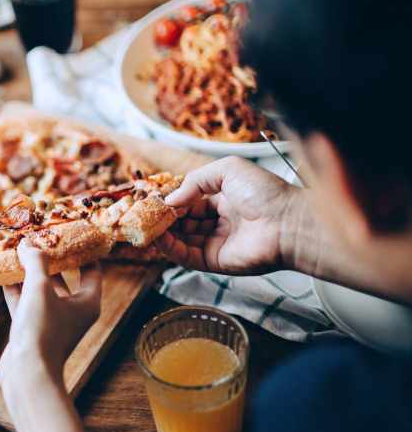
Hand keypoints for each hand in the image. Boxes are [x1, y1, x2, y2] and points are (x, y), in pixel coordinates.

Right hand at [0, 242, 102, 377]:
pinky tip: (2, 272)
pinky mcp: (31, 329)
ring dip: (28, 272)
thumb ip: (35, 263)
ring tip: (16, 251)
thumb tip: (28, 243)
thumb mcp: (40, 289)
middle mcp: (72, 311)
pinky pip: (24, 302)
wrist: (26, 373)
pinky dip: (15, 288)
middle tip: (38, 238)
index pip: (92, 270)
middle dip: (49, 259)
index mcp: (87, 303)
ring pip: (40, 290)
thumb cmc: (42, 330)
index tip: (73, 234)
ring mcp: (51, 321)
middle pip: (63, 278)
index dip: (84, 251)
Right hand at [156, 156, 303, 274]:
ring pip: (181, 240)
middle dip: (163, 217)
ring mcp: (216, 243)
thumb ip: (195, 180)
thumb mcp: (228, 170)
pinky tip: (157, 239)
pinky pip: (185, 256)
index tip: (153, 198)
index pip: (190, 202)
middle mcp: (220, 222)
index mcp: (225, 200)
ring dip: (162, 233)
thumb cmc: (266, 193)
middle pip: (183, 222)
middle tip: (143, 213)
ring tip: (144, 225)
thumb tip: (171, 199)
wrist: (288, 223)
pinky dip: (169, 249)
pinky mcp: (214, 261)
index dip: (172, 200)